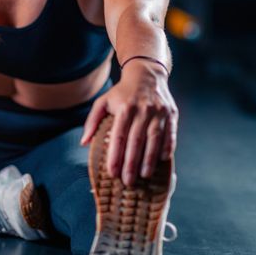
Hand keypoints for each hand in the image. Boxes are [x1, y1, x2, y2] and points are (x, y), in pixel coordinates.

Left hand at [80, 60, 177, 186]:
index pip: (118, 136)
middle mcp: (142, 110)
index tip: (112, 172)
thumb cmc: (122, 92)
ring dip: (149, 159)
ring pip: (154, 139)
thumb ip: (92, 121)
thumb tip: (84, 143)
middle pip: (136, 141)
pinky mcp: (171, 114)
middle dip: (131, 163)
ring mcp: (158, 112)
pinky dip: (166, 148)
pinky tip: (161, 161)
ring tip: (144, 175)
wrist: (147, 73)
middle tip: (127, 181)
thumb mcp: (103, 101)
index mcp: (124, 108)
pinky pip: (170, 134)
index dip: (115, 155)